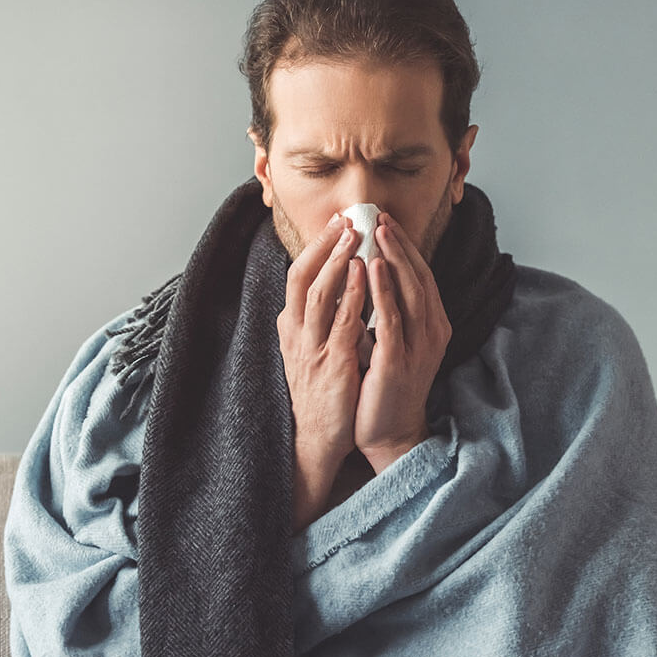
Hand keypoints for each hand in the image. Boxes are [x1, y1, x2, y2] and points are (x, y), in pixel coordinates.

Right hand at [277, 213, 366, 527]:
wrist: (318, 439)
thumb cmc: (322, 390)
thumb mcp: (314, 347)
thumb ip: (321, 317)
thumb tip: (337, 281)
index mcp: (291, 327)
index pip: (297, 276)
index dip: (316, 246)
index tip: (336, 221)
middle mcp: (296, 333)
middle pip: (303, 277)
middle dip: (324, 245)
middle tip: (345, 218)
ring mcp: (312, 349)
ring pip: (319, 295)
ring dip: (337, 262)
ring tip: (354, 235)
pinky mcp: (332, 366)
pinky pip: (341, 324)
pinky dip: (351, 295)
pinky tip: (364, 274)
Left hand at [354, 214, 451, 471]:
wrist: (390, 433)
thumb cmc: (386, 387)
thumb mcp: (395, 342)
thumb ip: (392, 312)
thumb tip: (375, 275)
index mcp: (433, 325)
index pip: (421, 276)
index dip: (405, 247)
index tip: (385, 221)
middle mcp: (431, 332)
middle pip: (418, 277)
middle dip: (399, 244)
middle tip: (379, 216)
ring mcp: (417, 347)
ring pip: (409, 292)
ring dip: (393, 259)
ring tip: (377, 232)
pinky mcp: (398, 361)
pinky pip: (391, 319)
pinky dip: (383, 291)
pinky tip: (372, 269)